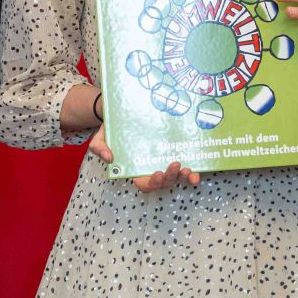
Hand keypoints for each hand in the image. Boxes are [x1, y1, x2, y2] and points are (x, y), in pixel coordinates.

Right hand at [84, 126, 200, 191]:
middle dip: (171, 178)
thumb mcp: (100, 138)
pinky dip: (192, 173)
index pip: (144, 184)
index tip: (156, 173)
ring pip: (176, 177)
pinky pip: (184, 167)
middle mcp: (151, 168)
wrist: (123, 114)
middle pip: (163, 182)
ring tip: (188, 169)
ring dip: (183, 177)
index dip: (152, 183)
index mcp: (135, 170)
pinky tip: (197, 170)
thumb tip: (109, 158)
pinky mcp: (174, 152)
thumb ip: (99, 148)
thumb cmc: (112, 130)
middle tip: (176, 165)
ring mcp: (163, 162)